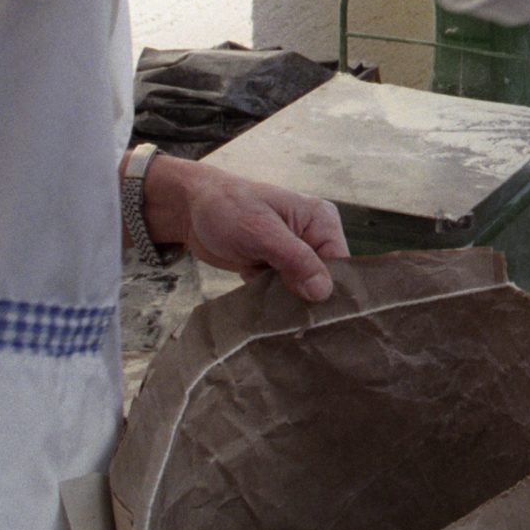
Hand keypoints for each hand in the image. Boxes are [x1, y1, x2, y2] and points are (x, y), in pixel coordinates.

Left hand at [142, 154, 344, 302]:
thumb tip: (324, 292)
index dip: (330, 289)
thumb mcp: (261, 232)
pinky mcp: (277, 267)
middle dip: (308, 298)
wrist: (189, 209)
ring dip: (289, 302)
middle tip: (292, 321)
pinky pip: (285, 291)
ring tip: (276, 316)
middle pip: (324, 279)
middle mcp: (314, 237)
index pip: (340, 263)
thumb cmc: (227, 209)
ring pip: (304, 289)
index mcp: (321, 220)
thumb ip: (295, 260)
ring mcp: (295, 254)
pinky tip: (266, 310)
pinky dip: (275, 300)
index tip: (316, 316)